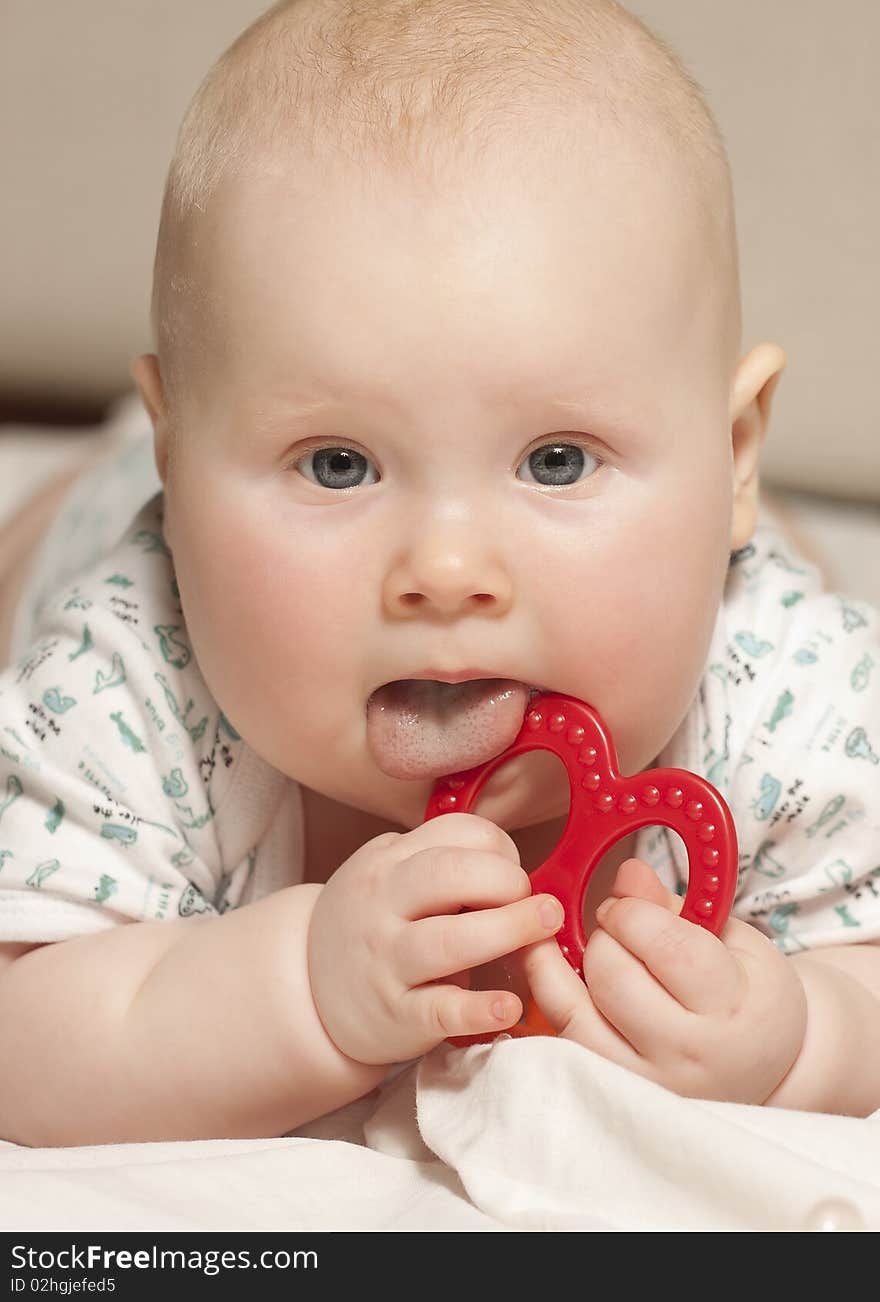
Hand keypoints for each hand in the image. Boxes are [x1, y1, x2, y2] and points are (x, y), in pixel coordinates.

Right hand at [307, 813, 564, 1064]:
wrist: (310, 988)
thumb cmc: (373, 925)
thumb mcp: (390, 878)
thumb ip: (439, 865)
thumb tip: (514, 867)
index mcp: (388, 862)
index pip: (454, 833)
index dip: (499, 848)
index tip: (514, 873)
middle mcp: (382, 905)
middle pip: (448, 875)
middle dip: (505, 880)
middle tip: (539, 903)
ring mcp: (387, 961)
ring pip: (447, 941)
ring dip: (506, 931)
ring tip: (545, 928)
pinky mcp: (397, 1016)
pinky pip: (440, 1011)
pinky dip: (477, 1009)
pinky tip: (508, 1006)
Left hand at [521, 857, 807, 1103]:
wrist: (764, 1067)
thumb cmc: (747, 995)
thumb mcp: (731, 940)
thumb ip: (674, 908)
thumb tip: (625, 871)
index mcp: (734, 1012)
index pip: (668, 950)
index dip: (634, 913)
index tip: (630, 906)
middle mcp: (690, 1057)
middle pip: (615, 979)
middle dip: (605, 937)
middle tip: (616, 928)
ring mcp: (647, 1084)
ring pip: (578, 1013)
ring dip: (571, 967)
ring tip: (593, 951)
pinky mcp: (612, 1092)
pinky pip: (562, 1037)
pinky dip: (551, 995)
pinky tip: (556, 969)